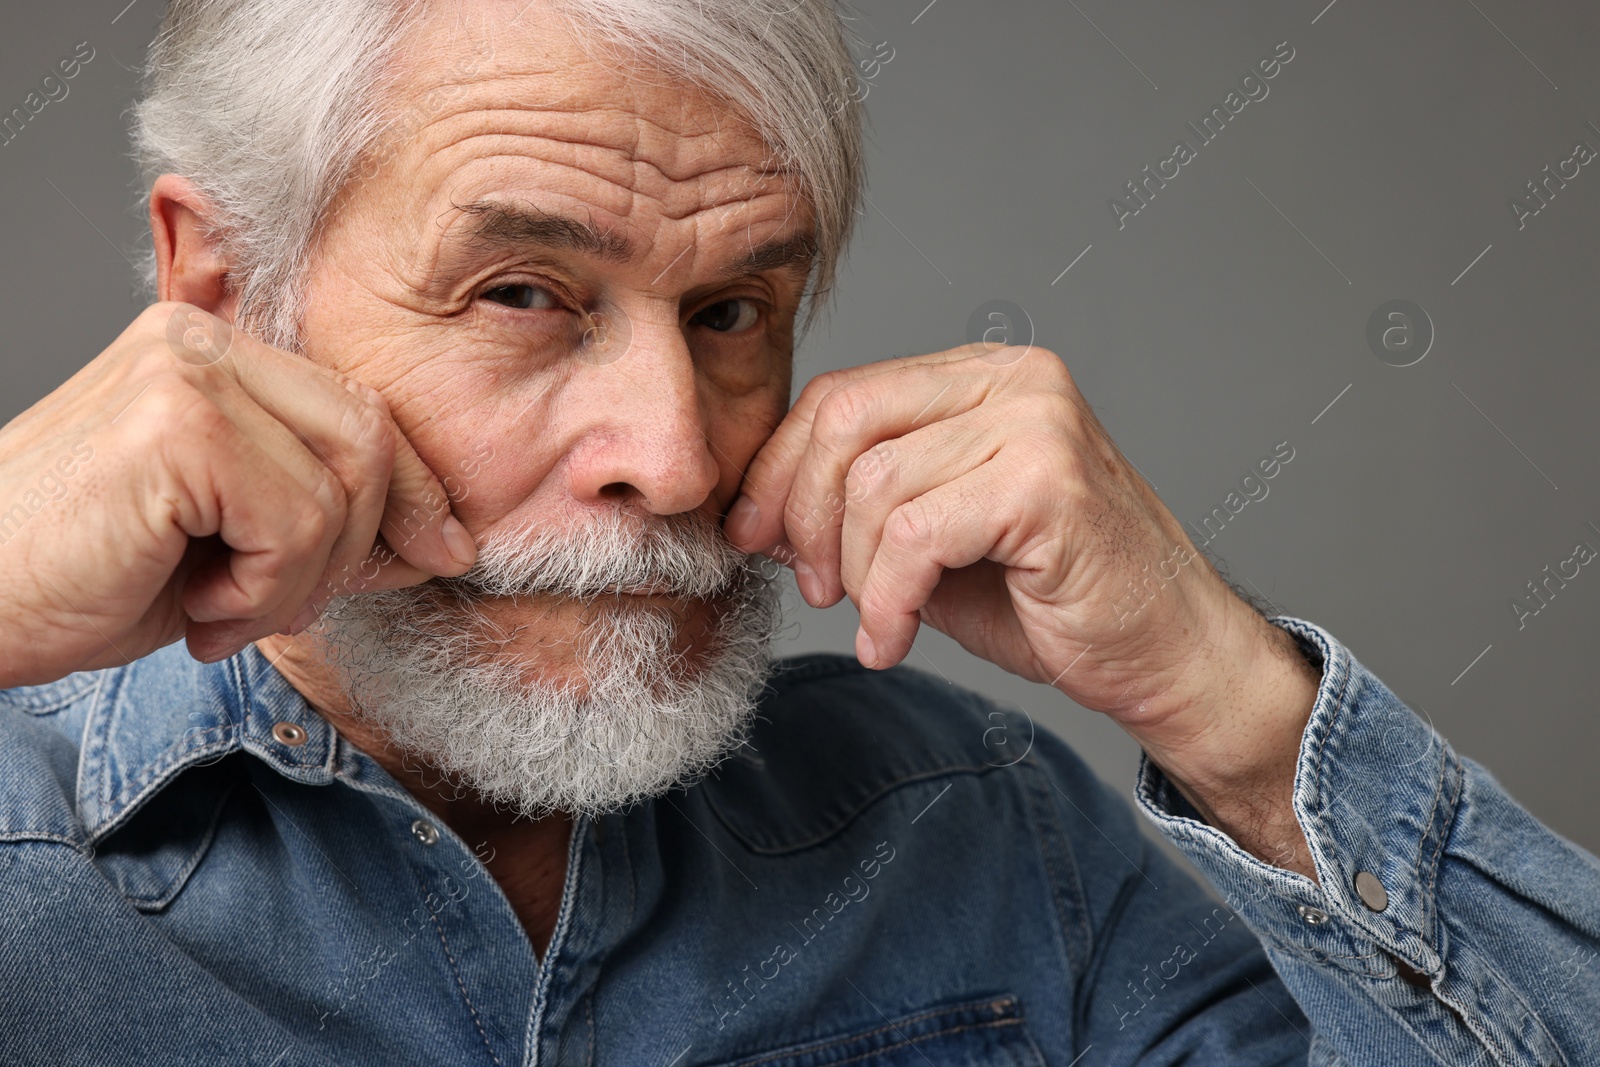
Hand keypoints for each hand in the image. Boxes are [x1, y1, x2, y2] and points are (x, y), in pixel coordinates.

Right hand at [0, 303, 476, 687]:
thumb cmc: (82, 576)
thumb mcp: (229, 540)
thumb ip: (322, 516)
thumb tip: (442, 536)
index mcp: (213, 353)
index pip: (361, 409)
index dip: (415, 488)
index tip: (442, 550)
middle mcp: (201, 343)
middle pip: (368, 436)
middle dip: (363, 543)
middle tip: (285, 607)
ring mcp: (186, 373)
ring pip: (338, 490)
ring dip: (298, 582)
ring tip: (221, 612)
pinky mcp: (176, 425)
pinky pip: (296, 522)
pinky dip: (265, 591)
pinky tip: (199, 608)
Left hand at [724, 342, 1320, 874]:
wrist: (1170, 656)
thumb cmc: (1059, 602)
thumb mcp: (935, 546)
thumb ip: (860, 513)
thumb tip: (761, 512)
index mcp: (983, 377)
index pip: (842, 394)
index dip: (781, 468)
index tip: (755, 535)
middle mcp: (1014, 380)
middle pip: (845, 421)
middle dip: (803, 514)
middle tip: (814, 587)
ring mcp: (1037, 423)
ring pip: (875, 484)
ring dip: (856, 574)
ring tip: (879, 622)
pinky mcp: (1048, 482)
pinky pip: (915, 534)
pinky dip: (888, 601)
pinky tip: (895, 641)